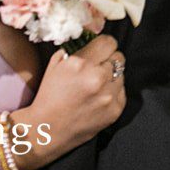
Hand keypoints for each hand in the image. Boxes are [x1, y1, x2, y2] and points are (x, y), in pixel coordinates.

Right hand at [13, 34, 126, 166]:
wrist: (47, 129)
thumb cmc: (49, 95)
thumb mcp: (55, 64)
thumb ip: (75, 49)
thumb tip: (92, 40)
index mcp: (81, 63)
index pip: (109, 42)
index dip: (104, 45)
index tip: (100, 49)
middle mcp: (98, 78)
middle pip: (118, 57)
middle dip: (108, 60)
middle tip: (98, 68)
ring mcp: (109, 95)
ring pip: (121, 74)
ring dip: (111, 77)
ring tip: (96, 86)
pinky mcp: (115, 110)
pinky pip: (122, 92)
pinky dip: (113, 92)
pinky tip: (99, 98)